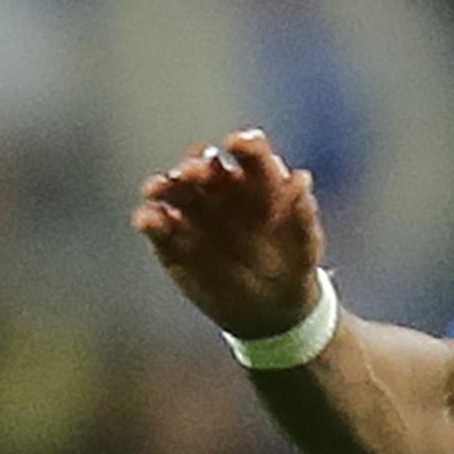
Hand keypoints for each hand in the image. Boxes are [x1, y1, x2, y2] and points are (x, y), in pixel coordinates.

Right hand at [133, 129, 329, 343]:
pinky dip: (149, 218)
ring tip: (157, 189)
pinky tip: (148, 220)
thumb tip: (302, 179)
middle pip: (203, 165)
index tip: (236, 143)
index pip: (250, 153)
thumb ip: (303, 215)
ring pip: (172, 189)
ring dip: (163, 184)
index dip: (243, 144)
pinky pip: (156, 223)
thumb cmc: (292, 269)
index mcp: (257, 183)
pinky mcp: (171, 238)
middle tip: (191, 173)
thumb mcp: (305, 247)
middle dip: (195, 165)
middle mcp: (221, 189)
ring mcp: (194, 212)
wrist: (270, 310)